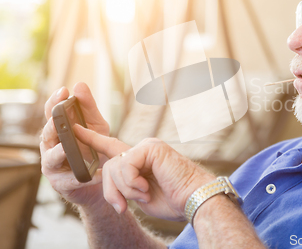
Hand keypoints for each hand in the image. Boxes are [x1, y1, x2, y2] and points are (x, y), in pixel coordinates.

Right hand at [40, 82, 128, 206]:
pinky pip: (71, 180)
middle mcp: (50, 146)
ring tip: (66, 148)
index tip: (64, 91)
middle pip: (47, 134)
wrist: (100, 179)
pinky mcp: (62, 183)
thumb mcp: (96, 125)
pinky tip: (97, 173)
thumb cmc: (93, 149)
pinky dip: (83, 176)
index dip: (55, 101)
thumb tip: (79, 85)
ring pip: (51, 158)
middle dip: (53, 126)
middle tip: (58, 119)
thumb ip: (88, 107)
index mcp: (57, 130)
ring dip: (59, 152)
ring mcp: (53, 165)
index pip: (51, 113)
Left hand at [100, 138, 214, 220]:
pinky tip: (146, 188)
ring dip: (125, 189)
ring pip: (115, 166)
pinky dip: (132, 182)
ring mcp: (147, 146)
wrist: (194, 199)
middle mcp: (143, 149)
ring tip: (144, 195)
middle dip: (112, 191)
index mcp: (140, 160)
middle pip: (109, 166)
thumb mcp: (139, 195)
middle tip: (124, 206)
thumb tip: (108, 184)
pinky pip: (126, 164)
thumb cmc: (173, 199)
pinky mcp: (151, 148)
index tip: (74, 129)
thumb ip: (123, 185)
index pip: (111, 146)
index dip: (92, 139)